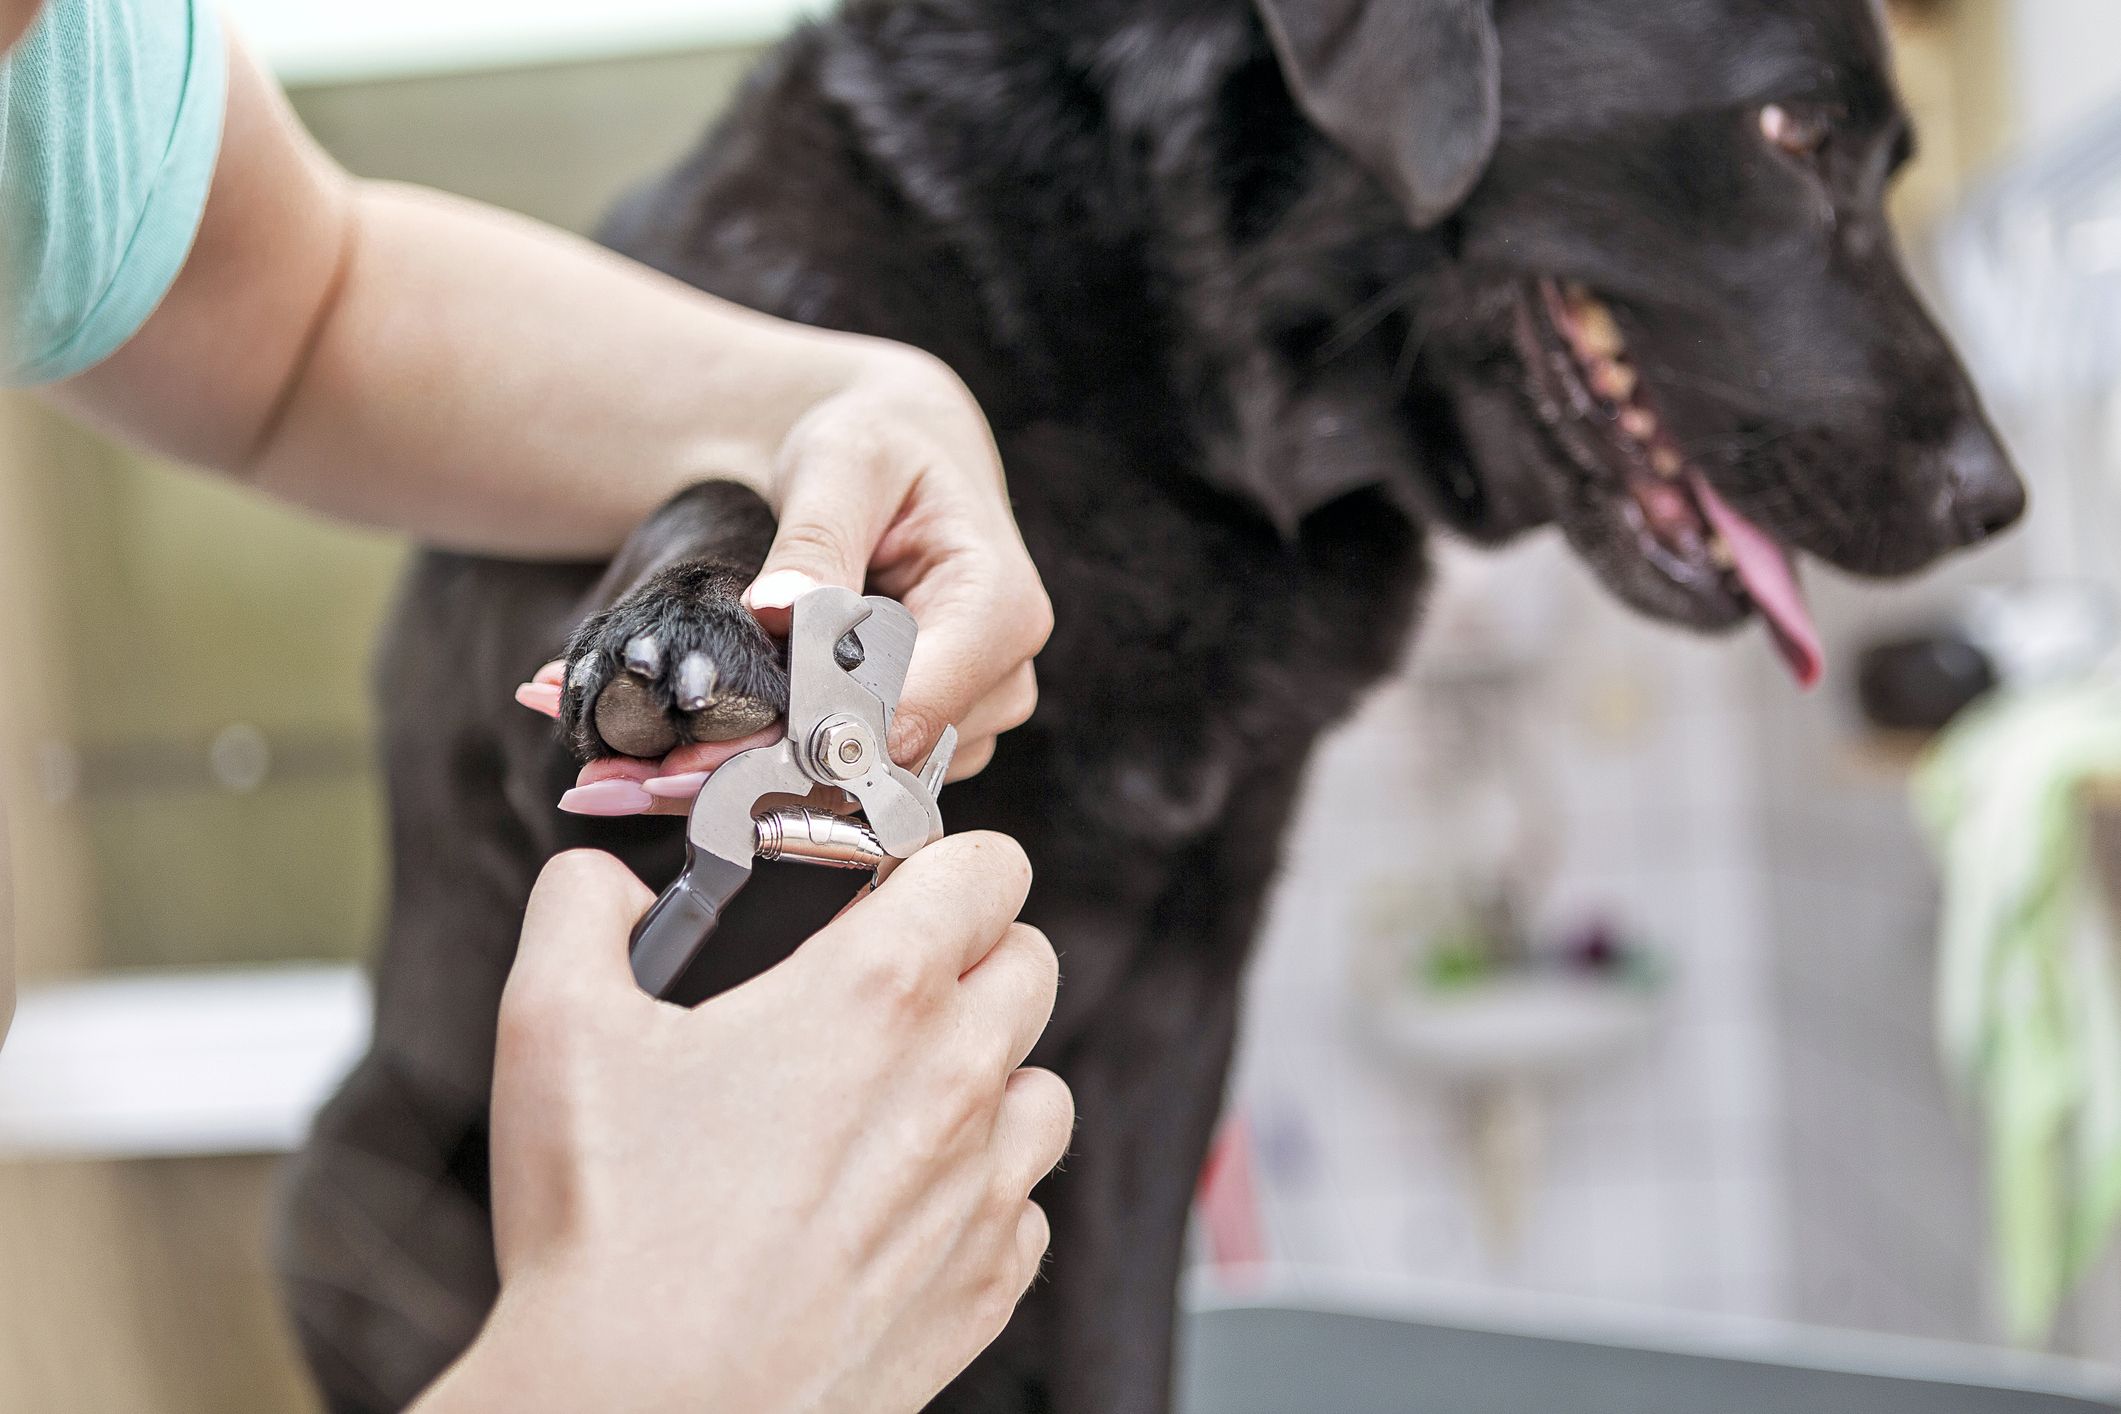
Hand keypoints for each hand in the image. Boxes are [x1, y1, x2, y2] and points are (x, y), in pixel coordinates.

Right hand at [417, 836, 1071, 1413]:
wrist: (643, 1410)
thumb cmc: (608, 1230)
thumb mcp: (553, 1024)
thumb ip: (581, 909)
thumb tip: (605, 883)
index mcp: (877, 993)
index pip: (991, 867)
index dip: (943, 861)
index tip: (892, 885)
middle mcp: (956, 1081)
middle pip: (1032, 963)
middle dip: (968, 954)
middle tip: (880, 988)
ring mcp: (984, 1190)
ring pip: (1043, 1086)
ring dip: (987, 1075)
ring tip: (890, 1099)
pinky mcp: (985, 1284)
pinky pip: (1025, 1205)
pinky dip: (979, 1191)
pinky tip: (893, 1203)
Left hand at [516, 348, 1049, 816]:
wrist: (902, 449)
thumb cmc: (877, 440)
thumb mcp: (841, 463)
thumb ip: (814, 539)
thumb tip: (778, 610)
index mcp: (1000, 609)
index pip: (907, 708)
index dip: (802, 739)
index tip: (695, 756)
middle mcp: (1001, 679)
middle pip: (875, 759)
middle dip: (751, 773)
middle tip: (628, 779)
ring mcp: (968, 716)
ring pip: (855, 779)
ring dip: (747, 779)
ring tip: (632, 769)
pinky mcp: (925, 733)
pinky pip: (845, 769)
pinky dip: (766, 767)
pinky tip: (680, 756)